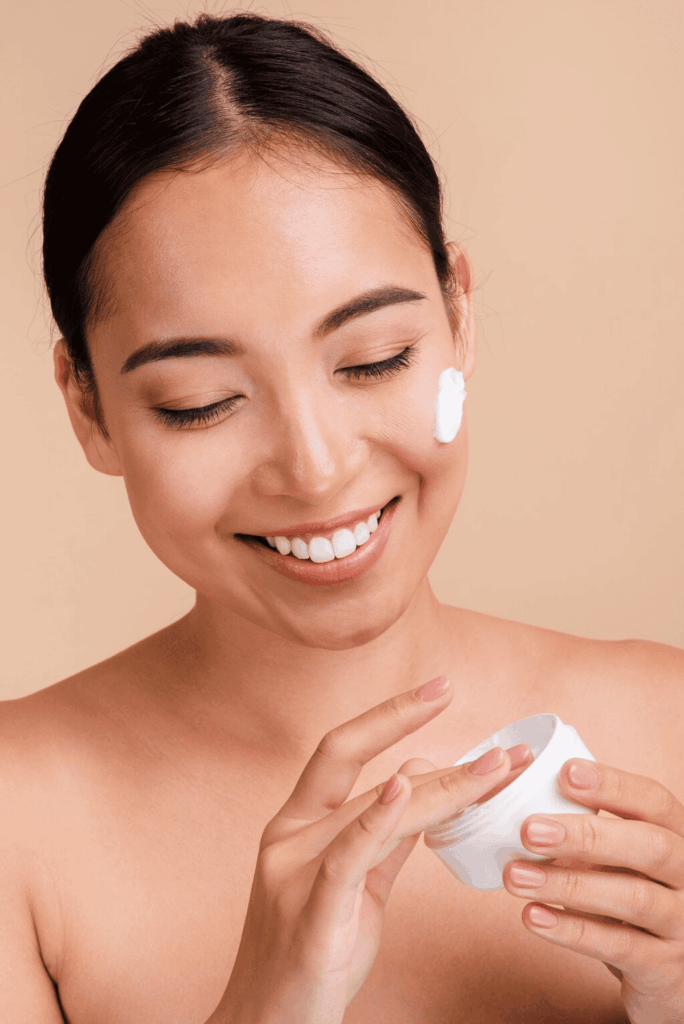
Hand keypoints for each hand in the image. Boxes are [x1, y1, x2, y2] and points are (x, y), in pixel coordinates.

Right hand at [212, 677, 527, 1023]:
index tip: (440, 689)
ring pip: (375, 813)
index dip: (390, 715)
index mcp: (296, 824)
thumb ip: (385, 836)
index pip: (341, 749)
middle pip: (367, 775)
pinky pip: (347, 858)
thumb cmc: (310, 957)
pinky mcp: (311, 918)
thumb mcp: (354, 887)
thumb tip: (419, 781)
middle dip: (434, 748)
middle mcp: (288, 837)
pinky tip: (407, 785)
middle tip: (499, 738)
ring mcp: (294, 874)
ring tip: (497, 772)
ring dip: (444, 789)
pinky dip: (379, 818)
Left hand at [502, 758, 683, 1023]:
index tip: (565, 773)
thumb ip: (591, 831)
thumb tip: (524, 806)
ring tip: (516, 876)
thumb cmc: (635, 895)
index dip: (613, 785)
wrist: (670, 971)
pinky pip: (620, 946)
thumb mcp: (624, 857)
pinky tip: (534, 916)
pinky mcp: (666, 968)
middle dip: (588, 835)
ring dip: (568, 885)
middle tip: (529, 830)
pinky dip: (573, 930)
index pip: (654, 801)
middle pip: (651, 847)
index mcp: (679, 836)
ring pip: (633, 898)